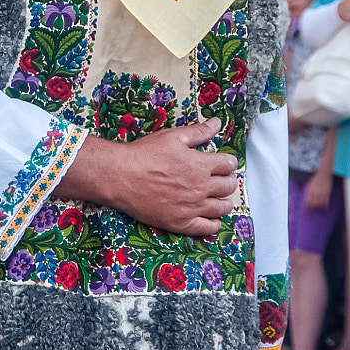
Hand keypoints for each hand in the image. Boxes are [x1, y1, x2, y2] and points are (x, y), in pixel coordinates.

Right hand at [57, 119, 236, 238]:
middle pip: (228, 186)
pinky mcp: (181, 223)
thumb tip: (217, 123)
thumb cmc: (144, 155)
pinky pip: (208, 227)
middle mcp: (201, 187)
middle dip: (229, 181)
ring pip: (222, 207)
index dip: (228, 162)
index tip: (225, 163)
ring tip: (219, 198)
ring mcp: (192, 207)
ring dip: (224, 201)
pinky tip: (212, 218)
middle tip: (223, 179)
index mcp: (200, 164)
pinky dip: (214, 222)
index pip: (228, 164)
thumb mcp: (172, 137)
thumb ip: (198, 132)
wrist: (120, 177)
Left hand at [303, 170, 332, 211]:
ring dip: (319, 208)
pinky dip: (325, 206)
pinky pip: (326, 202)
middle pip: (314, 204)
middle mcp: (315, 193)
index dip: (308, 206)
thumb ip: (308, 191)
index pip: (308, 202)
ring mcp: (322, 193)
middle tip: (313, 210)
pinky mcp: (327, 193)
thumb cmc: (315, 179)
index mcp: (310, 191)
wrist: (323, 174)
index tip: (308, 208)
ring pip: (320, 204)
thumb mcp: (310, 185)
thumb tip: (307, 198)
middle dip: (313, 208)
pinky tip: (325, 208)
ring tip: (319, 210)